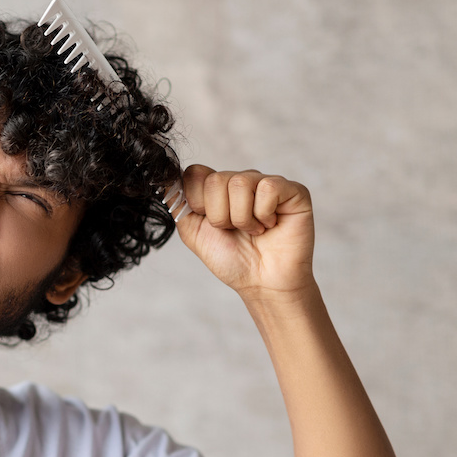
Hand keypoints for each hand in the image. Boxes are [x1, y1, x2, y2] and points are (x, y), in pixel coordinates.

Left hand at [175, 165, 315, 301]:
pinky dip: (264, 214)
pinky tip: (271, 225)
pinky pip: (268, 187)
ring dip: (242, 218)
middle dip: (220, 216)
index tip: (210, 224)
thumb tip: (165, 179)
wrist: (262, 282)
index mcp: (217, 189)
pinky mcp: (292, 190)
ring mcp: (266, 183)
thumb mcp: (194, 233)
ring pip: (240, 183)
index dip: (198, 202)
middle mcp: (241, 181)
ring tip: (254, 231)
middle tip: (235, 231)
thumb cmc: (232, 260)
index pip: (194, 173)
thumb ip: (179, 206)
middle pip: (215, 180)